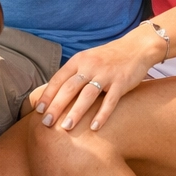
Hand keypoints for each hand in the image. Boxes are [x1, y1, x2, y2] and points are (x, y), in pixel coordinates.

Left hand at [31, 26, 163, 131]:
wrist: (137, 47)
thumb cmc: (108, 58)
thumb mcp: (88, 60)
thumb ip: (73, 74)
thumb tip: (53, 94)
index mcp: (79, 60)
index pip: (59, 79)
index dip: (48, 95)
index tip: (38, 110)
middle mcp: (91, 66)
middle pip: (70, 88)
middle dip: (57, 106)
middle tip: (47, 123)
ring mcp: (107, 74)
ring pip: (88, 94)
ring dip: (76, 112)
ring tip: (67, 127)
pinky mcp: (122, 82)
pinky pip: (110, 100)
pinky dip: (102, 114)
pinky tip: (94, 127)